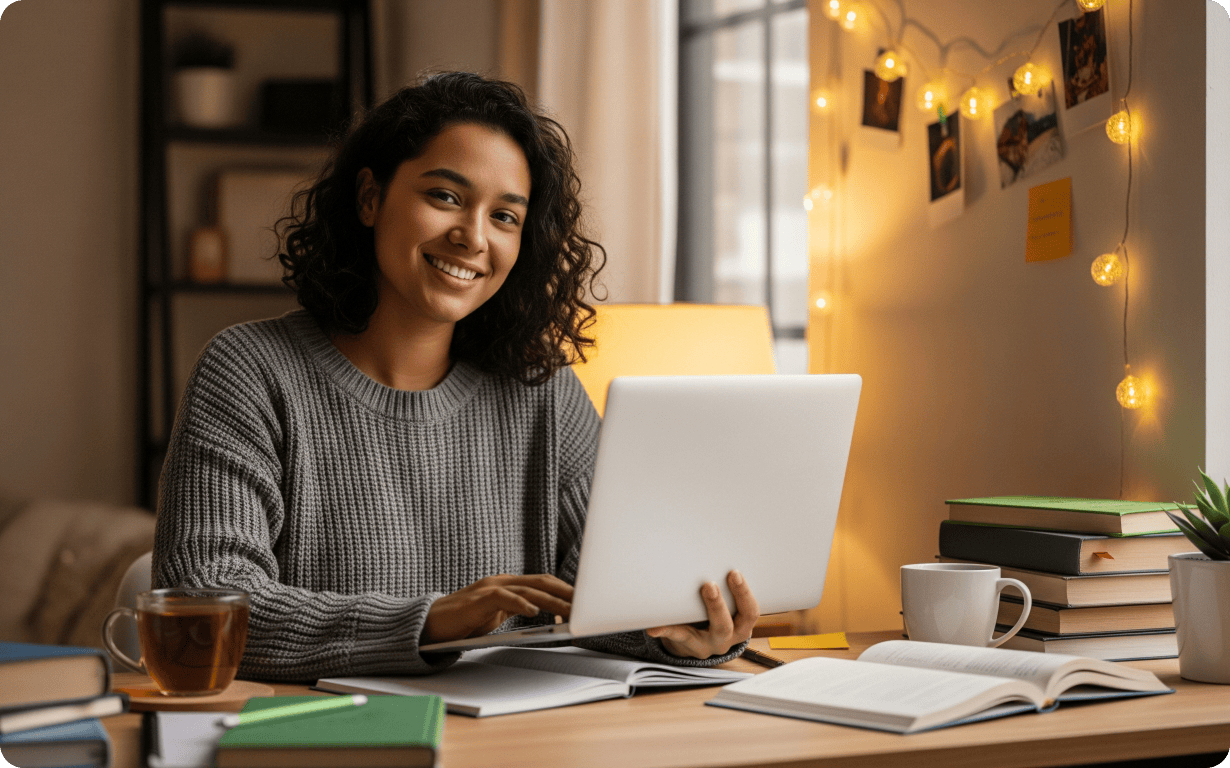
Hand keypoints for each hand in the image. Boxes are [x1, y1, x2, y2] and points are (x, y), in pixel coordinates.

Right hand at [422, 574, 572, 645]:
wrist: (430, 625)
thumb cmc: (463, 623)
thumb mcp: (496, 616)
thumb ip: (516, 611)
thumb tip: (545, 618)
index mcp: (508, 585)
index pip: (543, 584)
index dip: (564, 591)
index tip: (583, 602)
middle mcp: (502, 582)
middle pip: (541, 583)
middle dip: (566, 593)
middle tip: (586, 604)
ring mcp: (490, 588)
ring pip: (528, 590)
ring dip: (552, 601)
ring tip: (570, 610)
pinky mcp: (478, 599)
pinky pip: (504, 598)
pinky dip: (521, 604)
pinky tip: (535, 612)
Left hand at [646, 570, 758, 658]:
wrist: (696, 642)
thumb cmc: (713, 614)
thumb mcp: (726, 604)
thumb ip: (725, 585)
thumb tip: (714, 550)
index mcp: (740, 625)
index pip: (750, 612)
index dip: (744, 594)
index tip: (734, 572)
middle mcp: (726, 637)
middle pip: (728, 625)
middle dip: (719, 604)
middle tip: (709, 584)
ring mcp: (706, 644)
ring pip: (706, 632)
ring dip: (701, 614)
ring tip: (689, 600)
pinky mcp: (686, 645)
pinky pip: (677, 637)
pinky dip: (665, 630)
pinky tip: (654, 626)